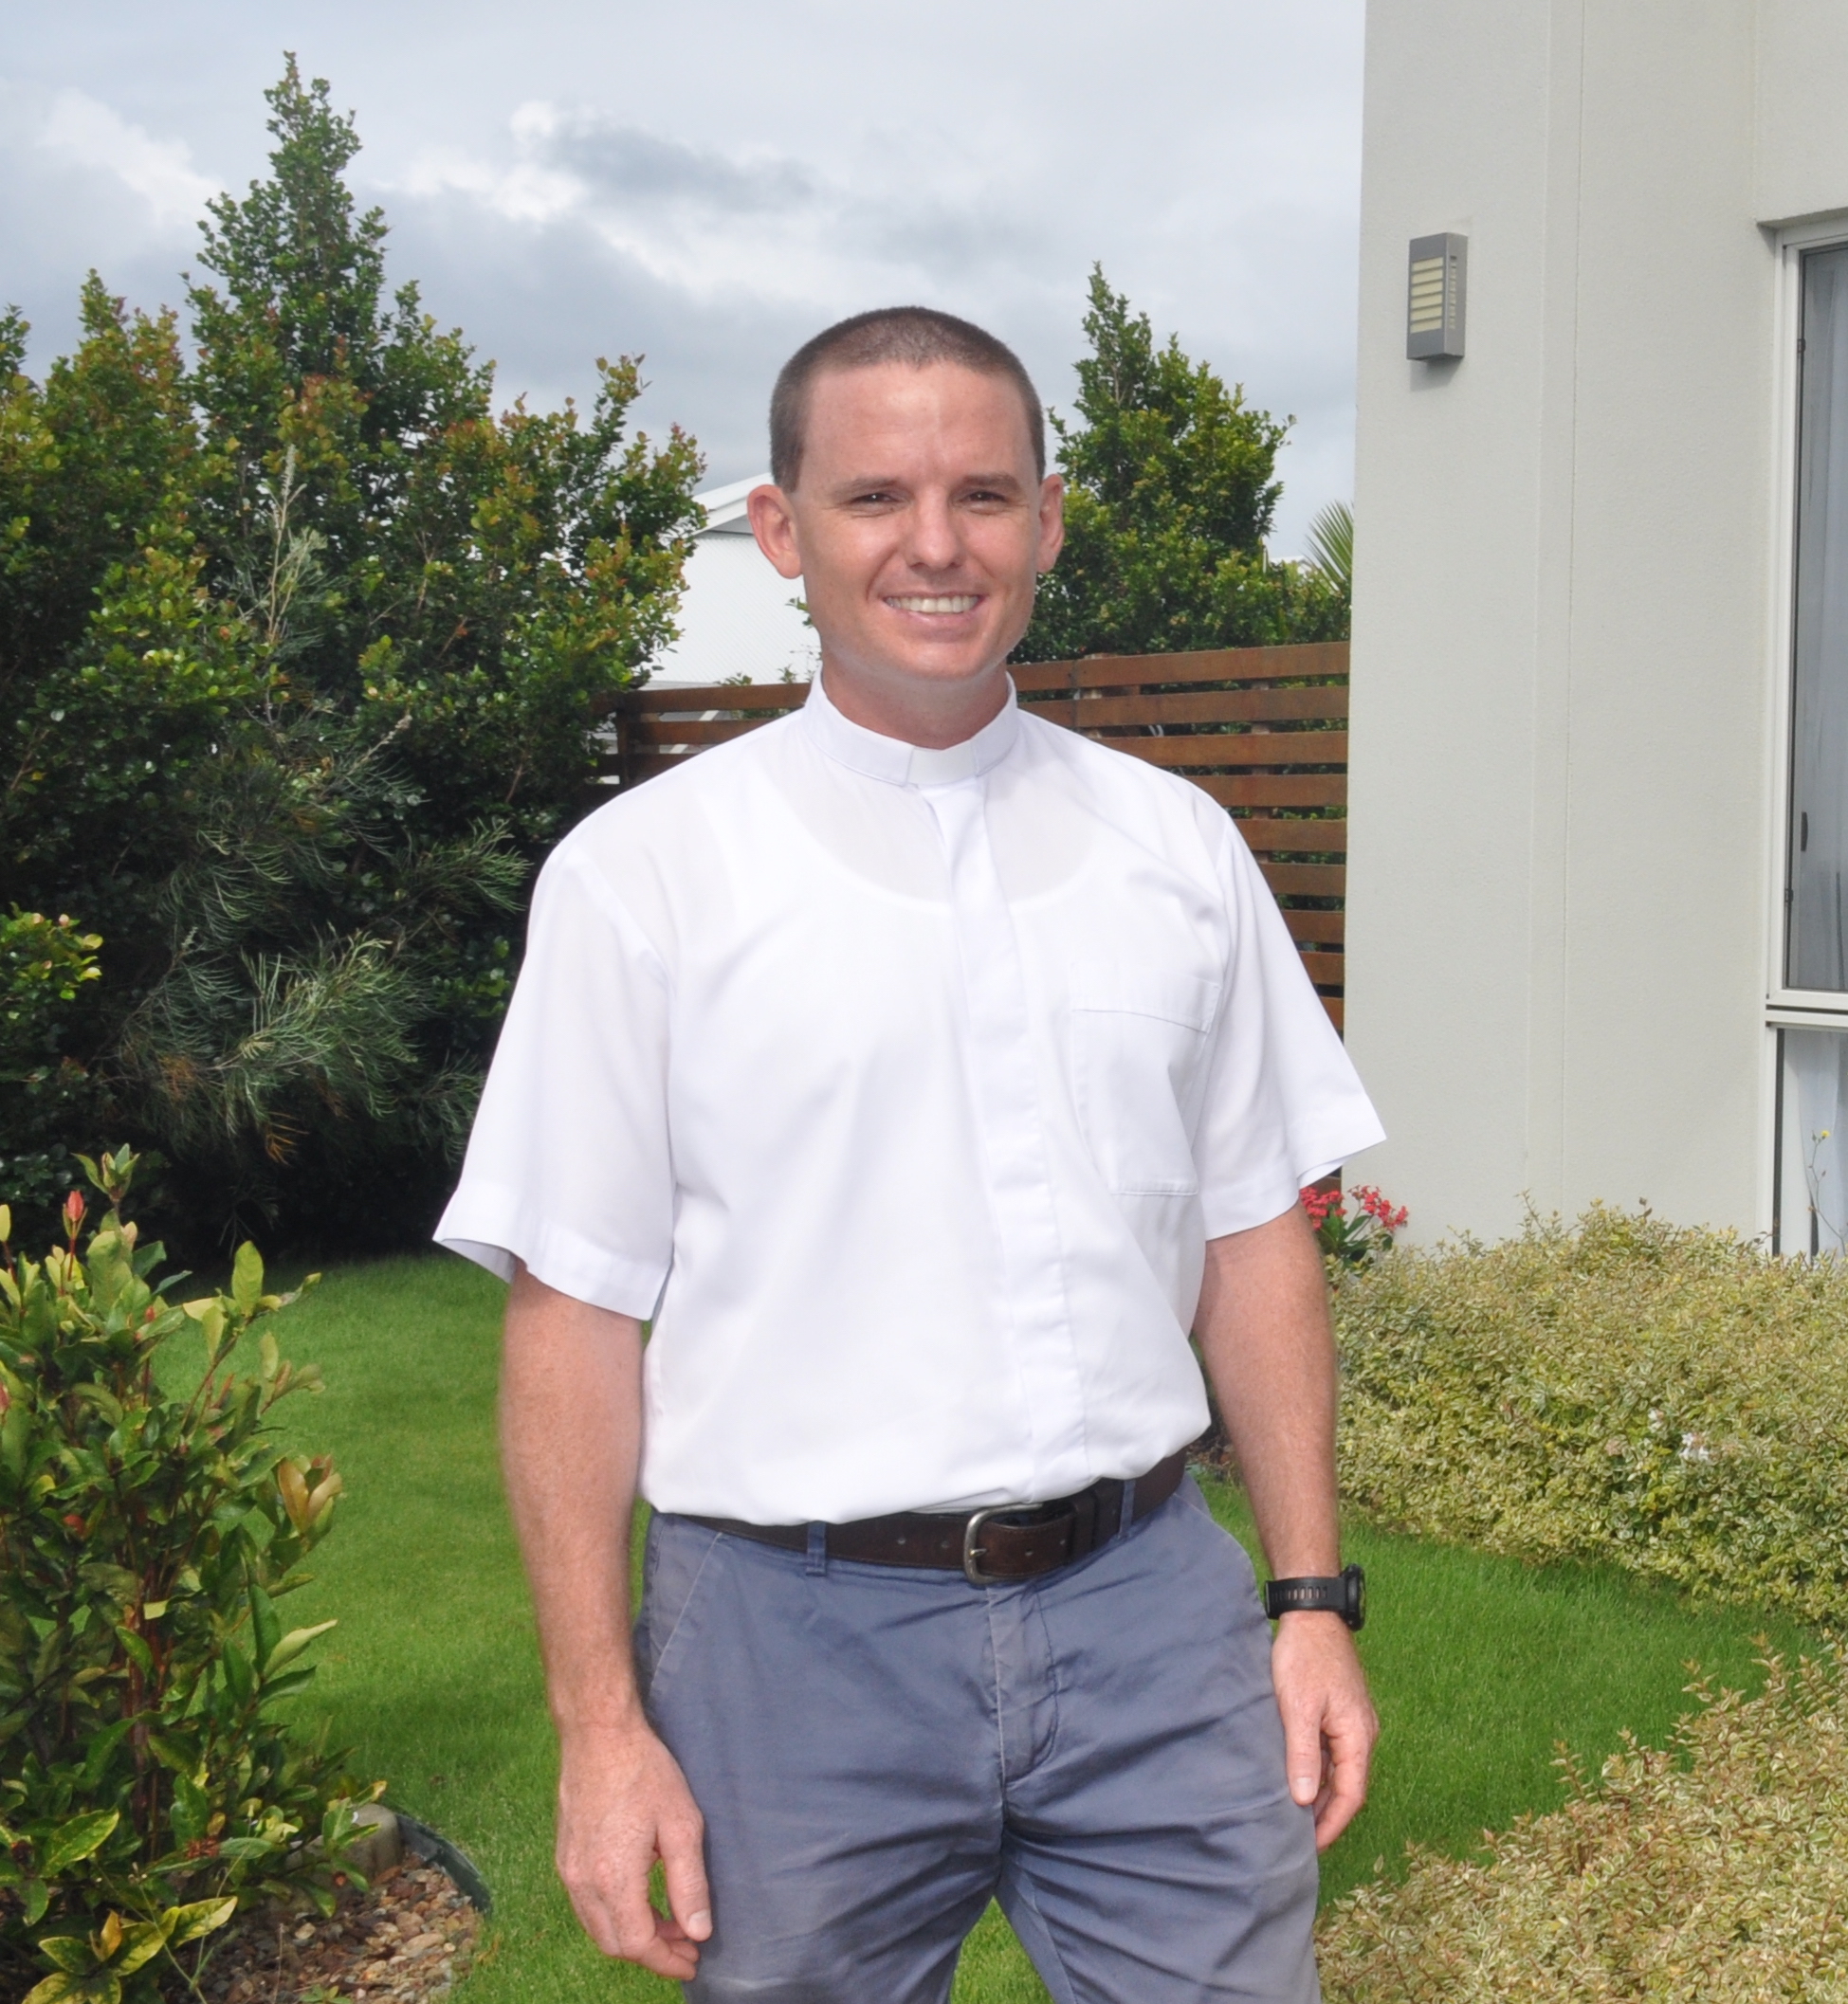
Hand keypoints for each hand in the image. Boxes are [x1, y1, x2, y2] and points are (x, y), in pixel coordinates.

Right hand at [555, 1715, 711, 1978]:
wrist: (599, 1733)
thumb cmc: (645, 1772)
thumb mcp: (682, 1825)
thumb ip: (690, 1884)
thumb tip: (698, 1932)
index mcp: (614, 1879)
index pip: (638, 1943)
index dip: (667, 1959)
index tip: (693, 1960)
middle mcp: (583, 1883)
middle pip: (614, 1943)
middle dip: (652, 1952)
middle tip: (686, 1944)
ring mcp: (569, 1870)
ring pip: (598, 1927)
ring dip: (632, 1934)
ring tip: (669, 1922)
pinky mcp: (565, 1856)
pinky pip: (587, 1905)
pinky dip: (614, 1915)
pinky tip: (641, 1899)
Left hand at [1271, 1612, 1377, 1850]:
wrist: (1313, 1614)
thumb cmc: (1304, 1658)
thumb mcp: (1297, 1707)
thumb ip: (1302, 1754)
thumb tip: (1303, 1800)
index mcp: (1358, 1736)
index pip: (1351, 1794)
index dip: (1332, 1824)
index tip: (1311, 1847)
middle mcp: (1362, 1733)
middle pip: (1347, 1786)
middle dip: (1325, 1813)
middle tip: (1298, 1837)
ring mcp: (1352, 1722)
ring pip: (1338, 1769)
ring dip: (1320, 1792)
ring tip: (1293, 1815)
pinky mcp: (1339, 1711)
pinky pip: (1332, 1752)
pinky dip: (1316, 1769)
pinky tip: (1295, 1776)